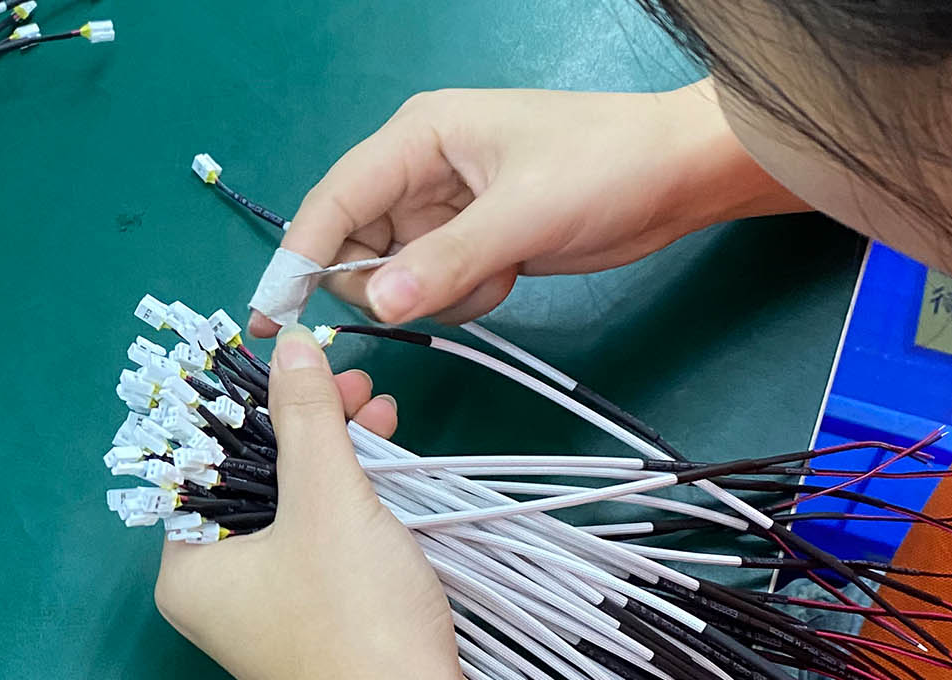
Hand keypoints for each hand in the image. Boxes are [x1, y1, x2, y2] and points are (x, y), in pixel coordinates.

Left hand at [154, 325, 459, 679]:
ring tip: (373, 406)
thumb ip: (306, 418)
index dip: (240, 404)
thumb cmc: (355, 619)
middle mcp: (217, 588)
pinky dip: (348, 495)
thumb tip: (290, 345)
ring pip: (292, 503)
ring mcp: (267, 604)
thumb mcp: (327, 501)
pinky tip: (381, 455)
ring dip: (331, 451)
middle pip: (250, 477)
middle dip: (301, 422)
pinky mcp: (316, 612)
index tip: (282, 361)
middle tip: (344, 380)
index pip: (197, 462)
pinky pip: (321, 535)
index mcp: (188, 567)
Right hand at [249, 80, 808, 335]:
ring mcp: (442, 208)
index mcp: (418, 137)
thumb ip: (446, 262)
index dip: (296, 257)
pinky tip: (507, 276)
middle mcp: (417, 170)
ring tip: (493, 275)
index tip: (271, 315)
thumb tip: (376, 305)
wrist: (680, 176)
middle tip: (436, 295)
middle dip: (382, 282)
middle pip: (352, 243)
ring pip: (392, 274)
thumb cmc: (606, 166)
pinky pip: (430, 285)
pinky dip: (460, 297)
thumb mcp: (523, 214)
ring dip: (431, 293)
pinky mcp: (468, 240)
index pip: (334, 201)